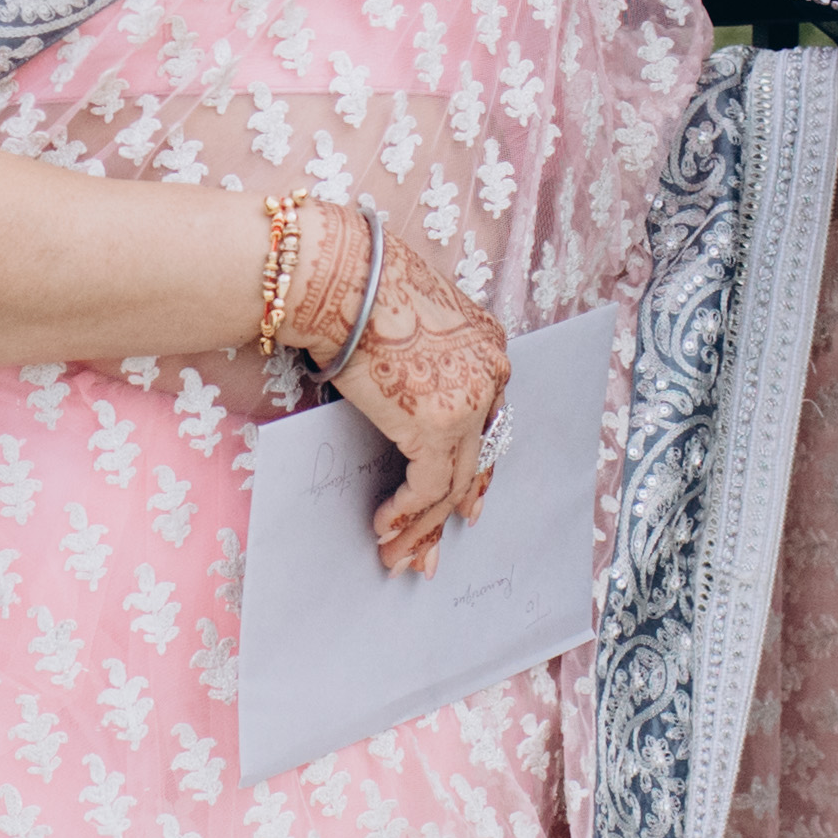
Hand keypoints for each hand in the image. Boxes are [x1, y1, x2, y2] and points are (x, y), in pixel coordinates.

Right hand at [318, 212, 511, 575]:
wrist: (346, 278)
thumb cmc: (359, 288)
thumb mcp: (407, 323)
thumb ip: (419, 363)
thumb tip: (399, 396)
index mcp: (489, 347)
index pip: (489, 422)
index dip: (474, 470)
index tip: (466, 505)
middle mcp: (491, 376)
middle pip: (476, 459)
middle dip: (449, 512)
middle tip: (430, 550)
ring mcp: (470, 403)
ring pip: (453, 484)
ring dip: (421, 528)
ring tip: (398, 559)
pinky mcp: (439, 427)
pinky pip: (427, 488)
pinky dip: (405, 514)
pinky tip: (383, 528)